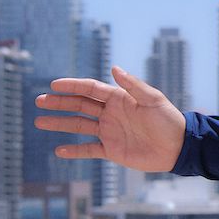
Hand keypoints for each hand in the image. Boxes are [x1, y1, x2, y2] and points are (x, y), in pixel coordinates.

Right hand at [34, 66, 186, 172]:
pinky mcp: (112, 150)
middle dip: (59, 103)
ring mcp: (110, 131)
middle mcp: (110, 113)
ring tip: (39, 121)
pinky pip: (89, 149)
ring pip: (79, 125)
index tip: (53, 85)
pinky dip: (74, 150)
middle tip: (39, 101)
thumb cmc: (168, 120)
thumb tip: (114, 68)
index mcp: (118, 98)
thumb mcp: (152, 99)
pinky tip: (59, 150)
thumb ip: (133, 85)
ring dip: (60, 123)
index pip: (90, 89)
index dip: (72, 86)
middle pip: (79, 105)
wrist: (179, 147)